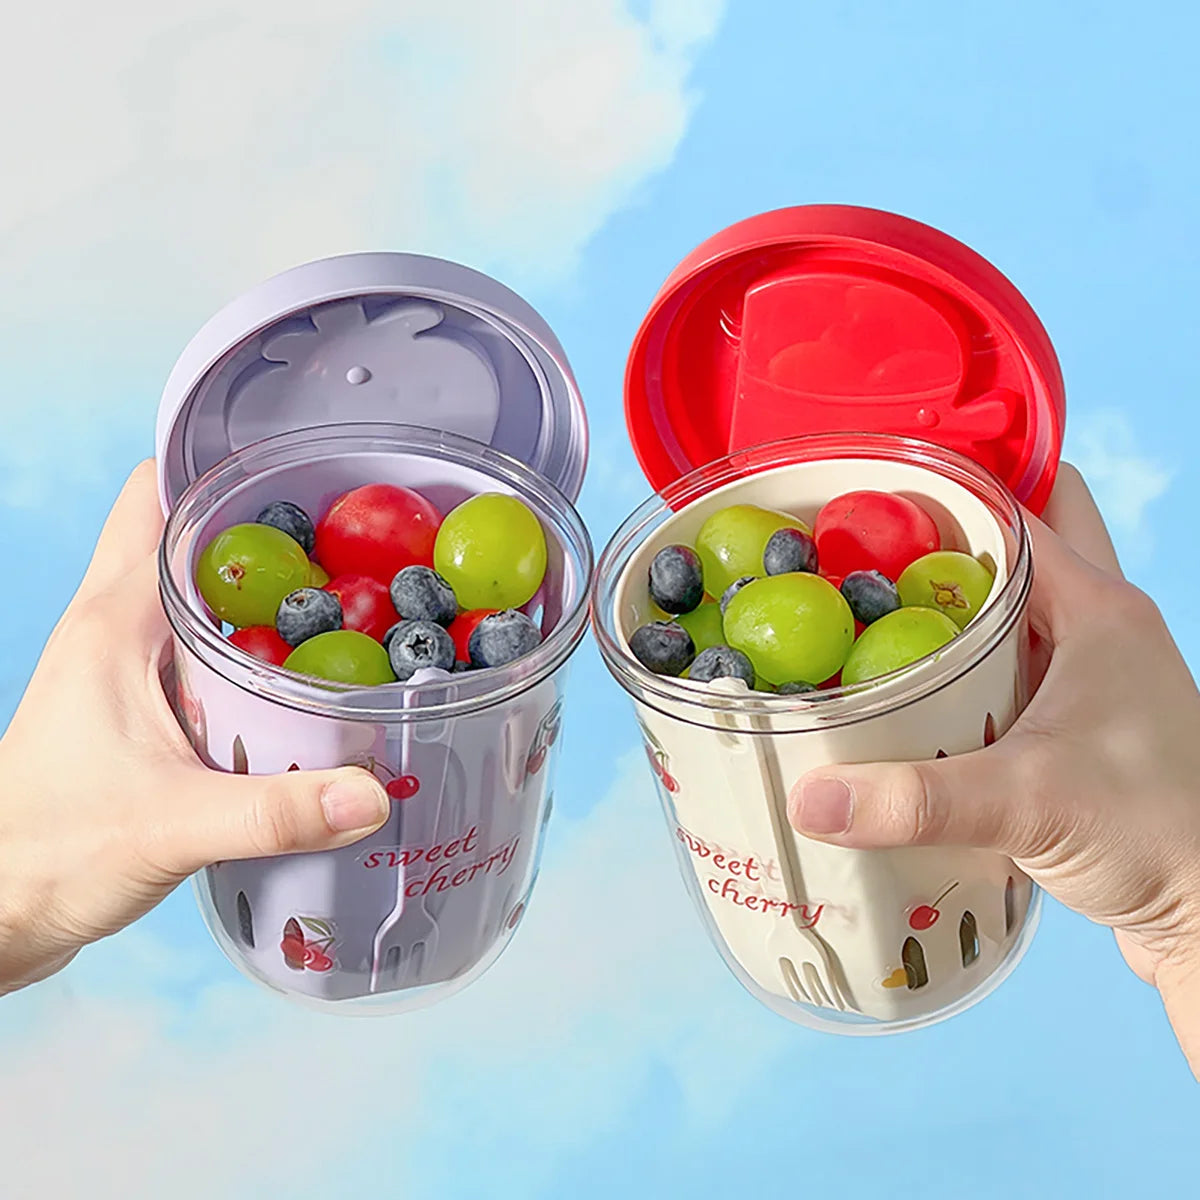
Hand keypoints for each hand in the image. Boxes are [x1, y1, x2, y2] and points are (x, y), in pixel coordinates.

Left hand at [0, 461, 390, 994]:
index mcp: (116, 621)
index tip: (302, 471)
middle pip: (194, 537)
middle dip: (268, 530)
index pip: (156, 495)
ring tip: (347, 603)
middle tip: (350, 544)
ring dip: (265, 593)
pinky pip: (207, 650)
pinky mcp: (142, 707)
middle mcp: (119, 628)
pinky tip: (305, 684)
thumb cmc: (47, 853)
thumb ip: (277, 811)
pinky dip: (255, 649)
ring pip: (203, 593)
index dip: (224, 468)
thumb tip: (371, 794)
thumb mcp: (172, 825)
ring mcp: (128, 667)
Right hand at [788, 464, 1199, 1076]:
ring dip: (949, 602)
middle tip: (862, 555)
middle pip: (1017, 544)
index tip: (866, 498)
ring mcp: (1090, 674)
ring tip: (865, 613)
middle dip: (943, 539)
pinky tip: (908, 689)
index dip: (946, 491)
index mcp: (1099, 608)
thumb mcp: (1027, 802)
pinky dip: (960, 661)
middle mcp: (1098, 626)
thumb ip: (915, 798)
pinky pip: (1007, 664)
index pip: (1019, 506)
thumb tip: (810, 799)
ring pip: (1011, 604)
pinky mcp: (1074, 722)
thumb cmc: (1157, 833)